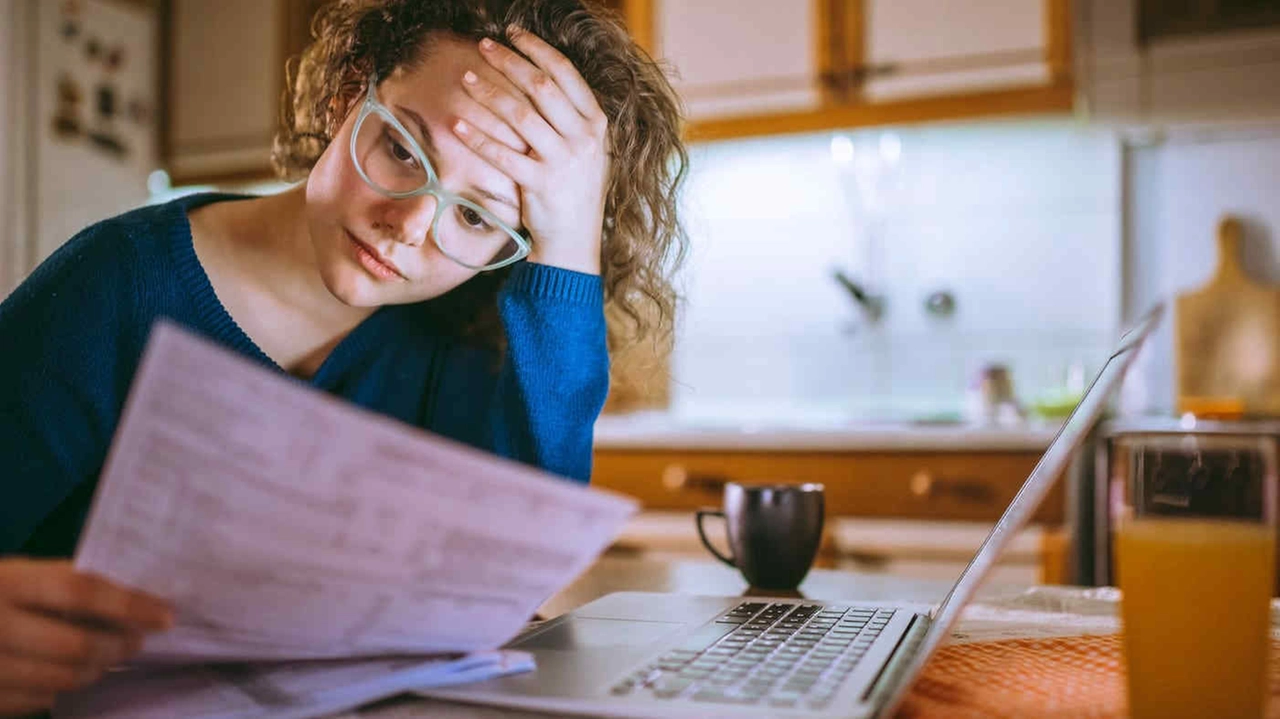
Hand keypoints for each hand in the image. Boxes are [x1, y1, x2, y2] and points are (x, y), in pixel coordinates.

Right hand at [0, 558, 172, 715]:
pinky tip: (66, 673)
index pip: (80, 591)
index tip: (164, 614)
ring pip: (62, 679)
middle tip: (135, 640)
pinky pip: (38, 700)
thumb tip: (132, 598)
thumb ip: (61, 584)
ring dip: (95, 669)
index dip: (129, 604)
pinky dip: (61, 687)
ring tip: (105, 656)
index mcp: (6, 583)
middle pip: (76, 646)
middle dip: (117, 645)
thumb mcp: (15, 575)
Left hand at [454, 27, 609, 274]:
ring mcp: (564, 162)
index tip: (513, 33)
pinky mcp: (540, 184)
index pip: (565, 73)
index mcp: (596, 123)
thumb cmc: (575, 191)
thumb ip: (572, 117)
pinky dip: (478, 137)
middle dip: (509, 61)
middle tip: (484, 46)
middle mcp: (584, 138)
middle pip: (541, 87)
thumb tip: (541, 76)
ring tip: (467, 78)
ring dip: (490, 93)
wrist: (575, 240)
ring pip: (520, 115)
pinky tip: (458, 124)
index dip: (537, 48)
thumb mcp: (589, 150)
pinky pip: (503, 154)